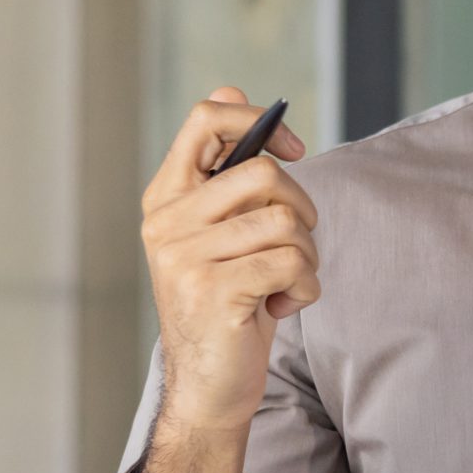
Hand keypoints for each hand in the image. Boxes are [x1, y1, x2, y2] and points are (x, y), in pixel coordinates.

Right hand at [140, 87, 317, 434]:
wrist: (209, 385)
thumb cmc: (228, 301)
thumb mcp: (226, 230)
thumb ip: (228, 170)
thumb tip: (233, 88)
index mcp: (166, 197)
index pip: (204, 119)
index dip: (258, 122)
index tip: (294, 150)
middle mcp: (166, 222)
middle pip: (263, 173)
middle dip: (301, 209)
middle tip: (294, 246)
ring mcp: (184, 257)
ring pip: (286, 223)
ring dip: (306, 258)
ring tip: (283, 284)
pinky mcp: (213, 292)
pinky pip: (292, 265)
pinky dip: (305, 289)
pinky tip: (279, 308)